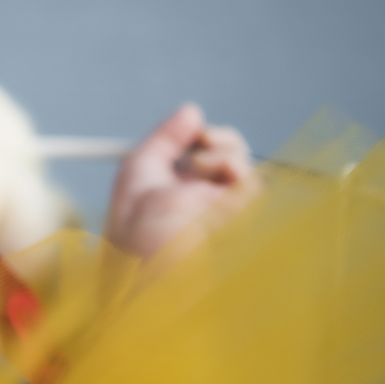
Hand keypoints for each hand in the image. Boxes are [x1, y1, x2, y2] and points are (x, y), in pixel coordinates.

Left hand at [107, 103, 256, 257]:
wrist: (148, 273)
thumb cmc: (134, 235)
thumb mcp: (138, 170)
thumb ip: (165, 137)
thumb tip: (192, 110)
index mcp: (171, 185)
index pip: (196, 150)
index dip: (197, 135)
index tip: (190, 132)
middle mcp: (197, 196)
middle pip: (227, 152)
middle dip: (218, 137)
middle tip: (201, 142)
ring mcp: (217, 209)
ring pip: (241, 164)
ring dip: (224, 151)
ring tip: (200, 166)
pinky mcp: (235, 220)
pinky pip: (250, 183)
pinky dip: (232, 168)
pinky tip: (213, 181)